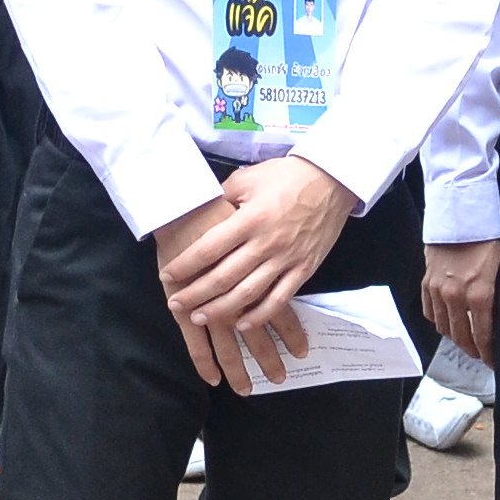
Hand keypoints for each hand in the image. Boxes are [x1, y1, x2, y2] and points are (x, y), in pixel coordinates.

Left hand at [153, 156, 357, 387]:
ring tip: (199, 317)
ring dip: (220, 310)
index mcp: (249, 219)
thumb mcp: (248, 178)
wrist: (332, 179)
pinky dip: (259, 315)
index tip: (167, 275)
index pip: (209, 248)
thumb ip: (223, 199)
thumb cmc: (286, 176)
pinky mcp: (303, 269)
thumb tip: (201, 215)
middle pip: (223, 277)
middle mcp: (266, 243)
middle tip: (175, 304)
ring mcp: (286, 259)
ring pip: (248, 293)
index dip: (185, 265)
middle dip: (196, 294)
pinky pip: (279, 299)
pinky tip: (241, 323)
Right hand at [423, 237, 499, 364]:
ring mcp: (438, 289)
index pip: (483, 337)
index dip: (488, 354)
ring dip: (455, 338)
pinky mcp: (427, 281)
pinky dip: (438, 321)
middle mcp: (456, 296)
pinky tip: (447, 323)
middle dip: (472, 350)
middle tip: (481, 355)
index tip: (493, 362)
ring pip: (443, 327)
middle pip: (462, 337)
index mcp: (480, 294)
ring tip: (465, 341)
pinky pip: (429, 311)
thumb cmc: (489, 236)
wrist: (462, 213)